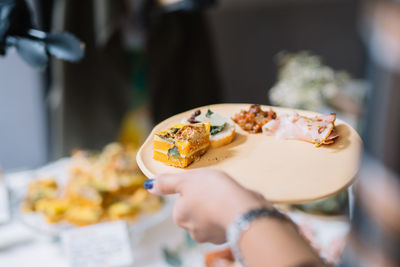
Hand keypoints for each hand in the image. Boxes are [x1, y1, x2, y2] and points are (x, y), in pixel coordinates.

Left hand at [145, 168, 271, 243]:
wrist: (242, 210)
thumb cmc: (213, 191)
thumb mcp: (187, 179)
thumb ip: (167, 183)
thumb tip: (149, 185)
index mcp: (179, 216)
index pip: (182, 201)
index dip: (193, 190)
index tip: (203, 185)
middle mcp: (191, 230)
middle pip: (196, 210)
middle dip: (205, 201)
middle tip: (216, 190)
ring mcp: (209, 236)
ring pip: (211, 218)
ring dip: (218, 208)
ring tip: (228, 198)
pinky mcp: (226, 237)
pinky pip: (224, 223)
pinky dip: (229, 215)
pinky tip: (235, 207)